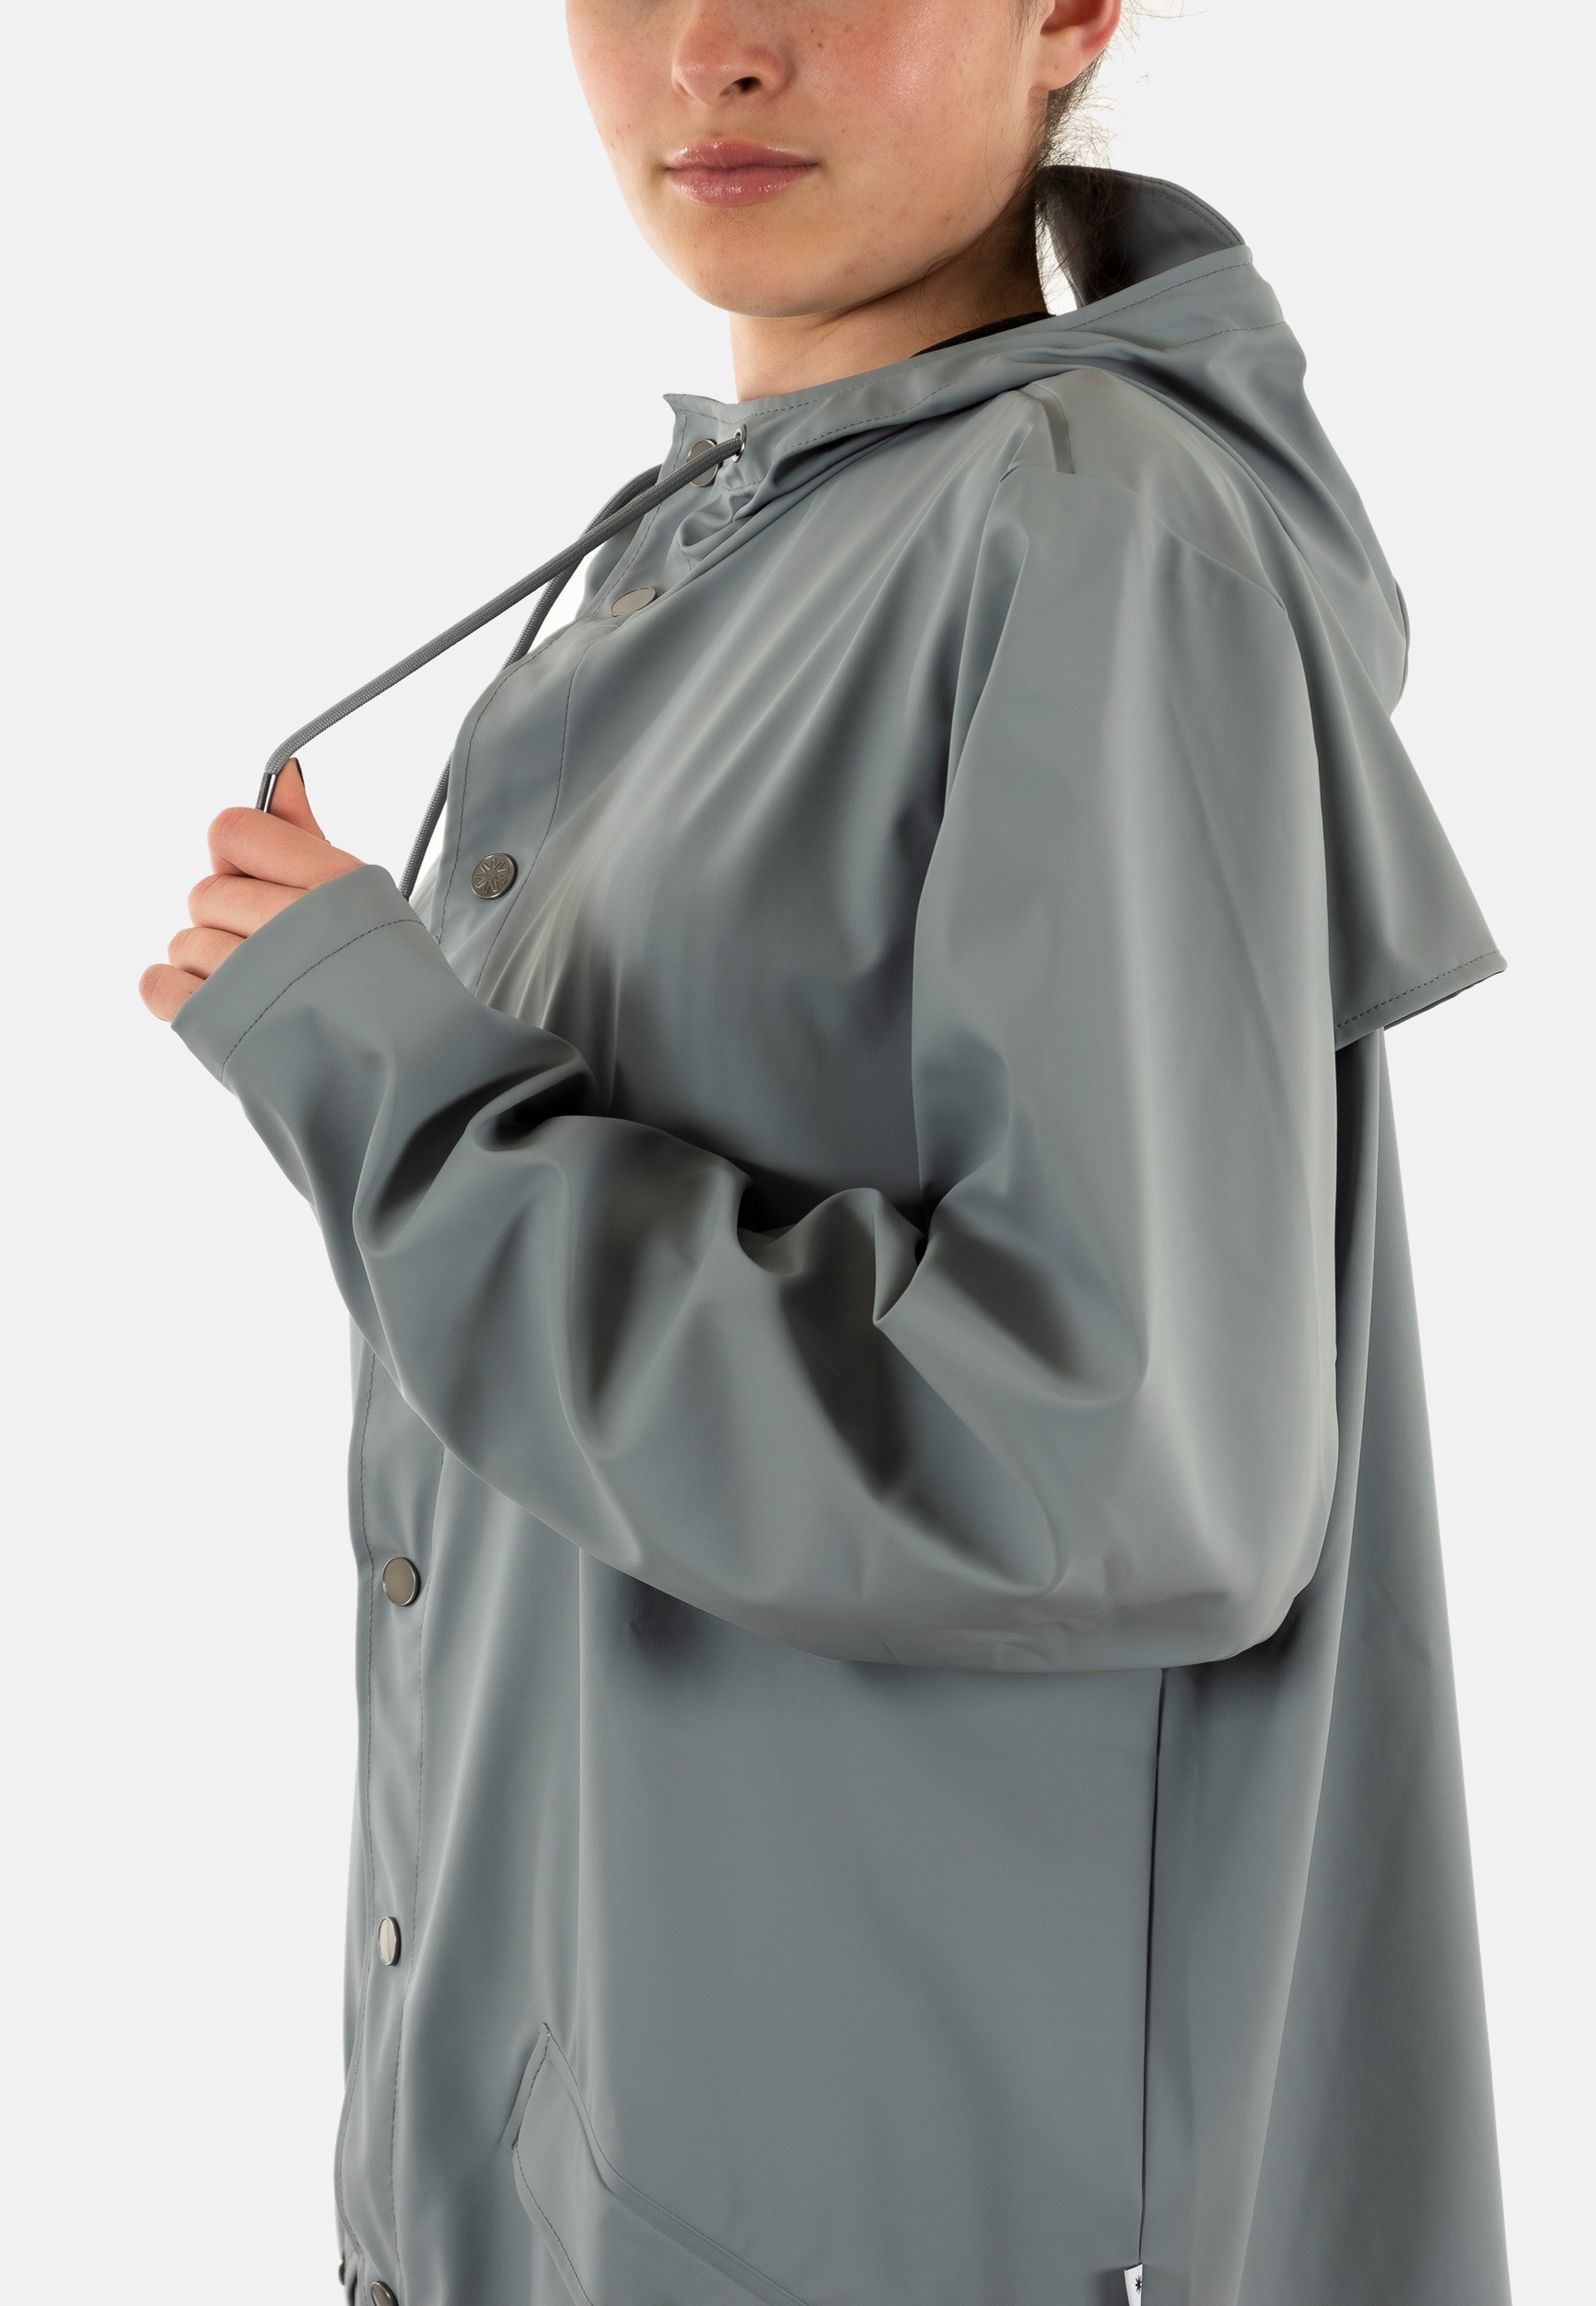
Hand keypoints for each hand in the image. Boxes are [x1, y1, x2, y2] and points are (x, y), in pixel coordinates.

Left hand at [139, 761, 363, 1021]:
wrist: (406, 1076)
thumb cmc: (383, 981)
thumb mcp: (359, 897)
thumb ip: (305, 833)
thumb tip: (283, 773)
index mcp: (333, 883)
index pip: (231, 830)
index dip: (239, 857)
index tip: (262, 885)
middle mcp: (294, 924)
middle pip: (204, 893)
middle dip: (230, 921)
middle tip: (274, 954)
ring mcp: (253, 978)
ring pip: (183, 943)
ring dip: (211, 968)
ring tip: (259, 993)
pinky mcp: (219, 1025)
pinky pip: (157, 987)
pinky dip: (177, 995)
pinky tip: (219, 1006)